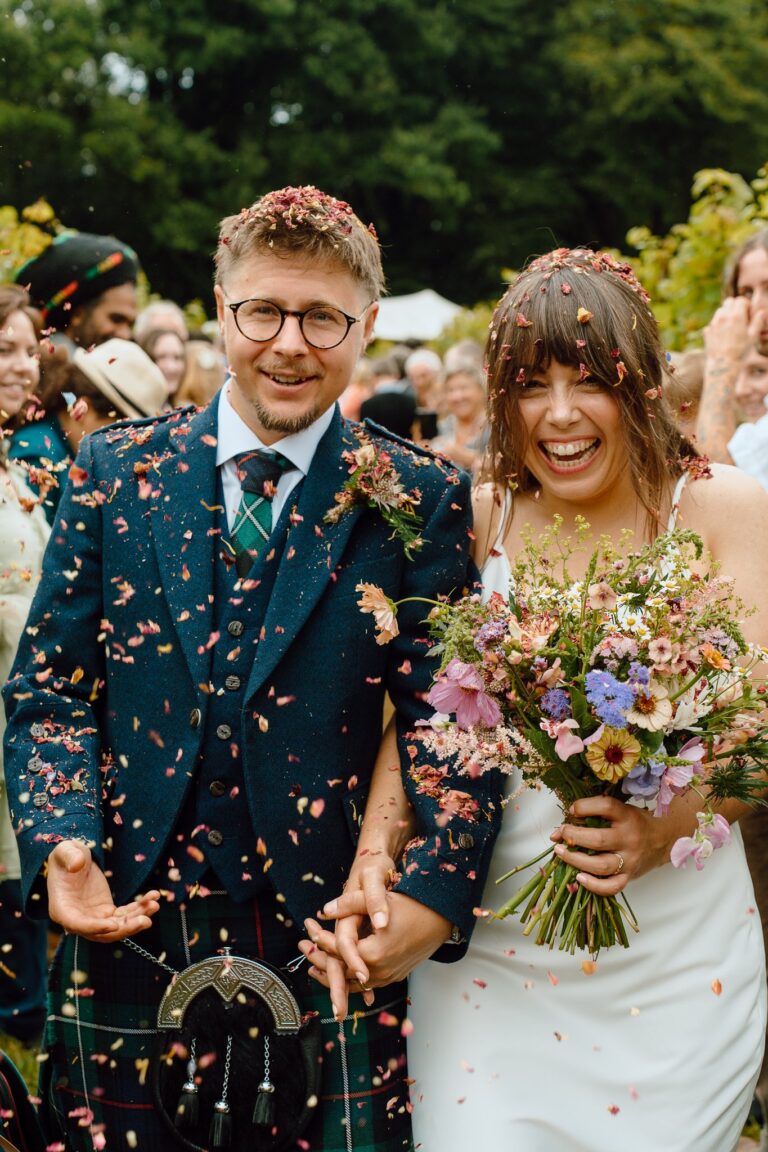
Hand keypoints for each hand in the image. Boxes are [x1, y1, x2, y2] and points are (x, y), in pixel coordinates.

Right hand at [47, 840, 159, 941]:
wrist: (74, 859)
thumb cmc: (65, 856)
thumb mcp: (65, 850)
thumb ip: (69, 855)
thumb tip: (77, 863)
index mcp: (61, 909)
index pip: (78, 924)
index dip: (95, 927)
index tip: (114, 925)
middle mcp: (78, 919)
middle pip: (102, 933)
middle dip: (125, 929)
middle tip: (145, 920)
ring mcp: (94, 917)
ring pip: (117, 926)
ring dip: (137, 918)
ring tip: (154, 905)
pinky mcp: (107, 911)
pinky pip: (125, 915)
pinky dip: (139, 908)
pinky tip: (153, 898)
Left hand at [300, 892, 450, 1019]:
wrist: (440, 918)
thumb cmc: (411, 905)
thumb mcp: (377, 898)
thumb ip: (349, 902)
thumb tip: (323, 911)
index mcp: (374, 953)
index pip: (338, 949)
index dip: (320, 939)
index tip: (306, 929)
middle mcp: (381, 970)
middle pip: (341, 971)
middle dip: (319, 958)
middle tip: (300, 948)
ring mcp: (388, 976)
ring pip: (352, 983)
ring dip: (331, 974)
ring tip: (311, 965)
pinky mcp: (394, 977)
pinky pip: (366, 985)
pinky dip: (349, 979)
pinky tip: (339, 973)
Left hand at [550, 795, 679, 895]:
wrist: (663, 841)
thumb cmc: (636, 823)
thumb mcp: (622, 810)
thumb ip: (596, 813)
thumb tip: (564, 823)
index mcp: (627, 817)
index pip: (606, 807)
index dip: (585, 806)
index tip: (572, 810)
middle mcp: (629, 839)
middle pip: (598, 840)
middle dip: (574, 836)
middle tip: (560, 833)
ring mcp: (629, 861)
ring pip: (601, 865)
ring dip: (576, 860)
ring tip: (560, 852)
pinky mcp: (629, 877)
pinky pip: (611, 887)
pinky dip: (593, 885)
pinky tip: (578, 877)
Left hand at [704, 296, 751, 362]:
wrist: (722, 366)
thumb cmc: (740, 352)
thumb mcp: (753, 337)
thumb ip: (757, 322)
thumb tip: (761, 312)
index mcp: (736, 316)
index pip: (740, 300)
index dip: (746, 305)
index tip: (749, 314)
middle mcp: (723, 317)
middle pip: (729, 302)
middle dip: (735, 306)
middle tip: (741, 317)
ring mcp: (713, 323)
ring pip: (720, 311)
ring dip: (726, 314)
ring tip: (733, 326)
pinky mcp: (707, 331)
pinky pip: (713, 322)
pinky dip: (719, 324)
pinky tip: (724, 335)